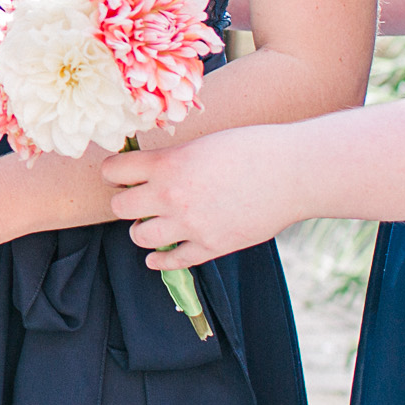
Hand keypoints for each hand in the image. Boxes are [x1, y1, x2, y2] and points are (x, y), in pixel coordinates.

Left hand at [103, 127, 305, 268]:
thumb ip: (173, 160)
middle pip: (120, 208)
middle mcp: (171, 196)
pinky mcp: (210, 246)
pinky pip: (172, 262)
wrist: (291, 173)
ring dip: (141, 231)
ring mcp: (190, 225)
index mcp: (168, 164)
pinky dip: (160, 260)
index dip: (112, 172)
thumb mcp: (202, 143)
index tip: (117, 174)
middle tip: (135, 198)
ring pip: (140, 237)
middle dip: (124, 202)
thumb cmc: (252, 147)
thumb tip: (151, 170)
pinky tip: (157, 256)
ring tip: (150, 224)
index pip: (114, 171)